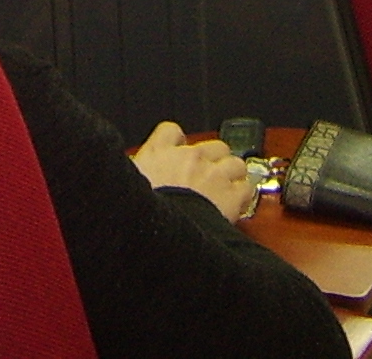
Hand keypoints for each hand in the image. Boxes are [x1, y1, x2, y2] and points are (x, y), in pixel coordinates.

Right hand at [132, 121, 254, 222]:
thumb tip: (125, 179)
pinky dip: (243, 196)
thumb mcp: (126, 187)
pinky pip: (246, 187)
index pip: (171, 131)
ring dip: (232, 176)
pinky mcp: (231, 195)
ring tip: (225, 191)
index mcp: (158, 153)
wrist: (160, 239)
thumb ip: (132, 176)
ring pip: (235, 163)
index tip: (179, 152)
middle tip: (206, 179)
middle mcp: (188, 158)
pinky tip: (236, 205)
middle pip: (213, 146)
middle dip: (213, 161)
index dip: (178, 142)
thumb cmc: (139, 217)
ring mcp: (213, 174)